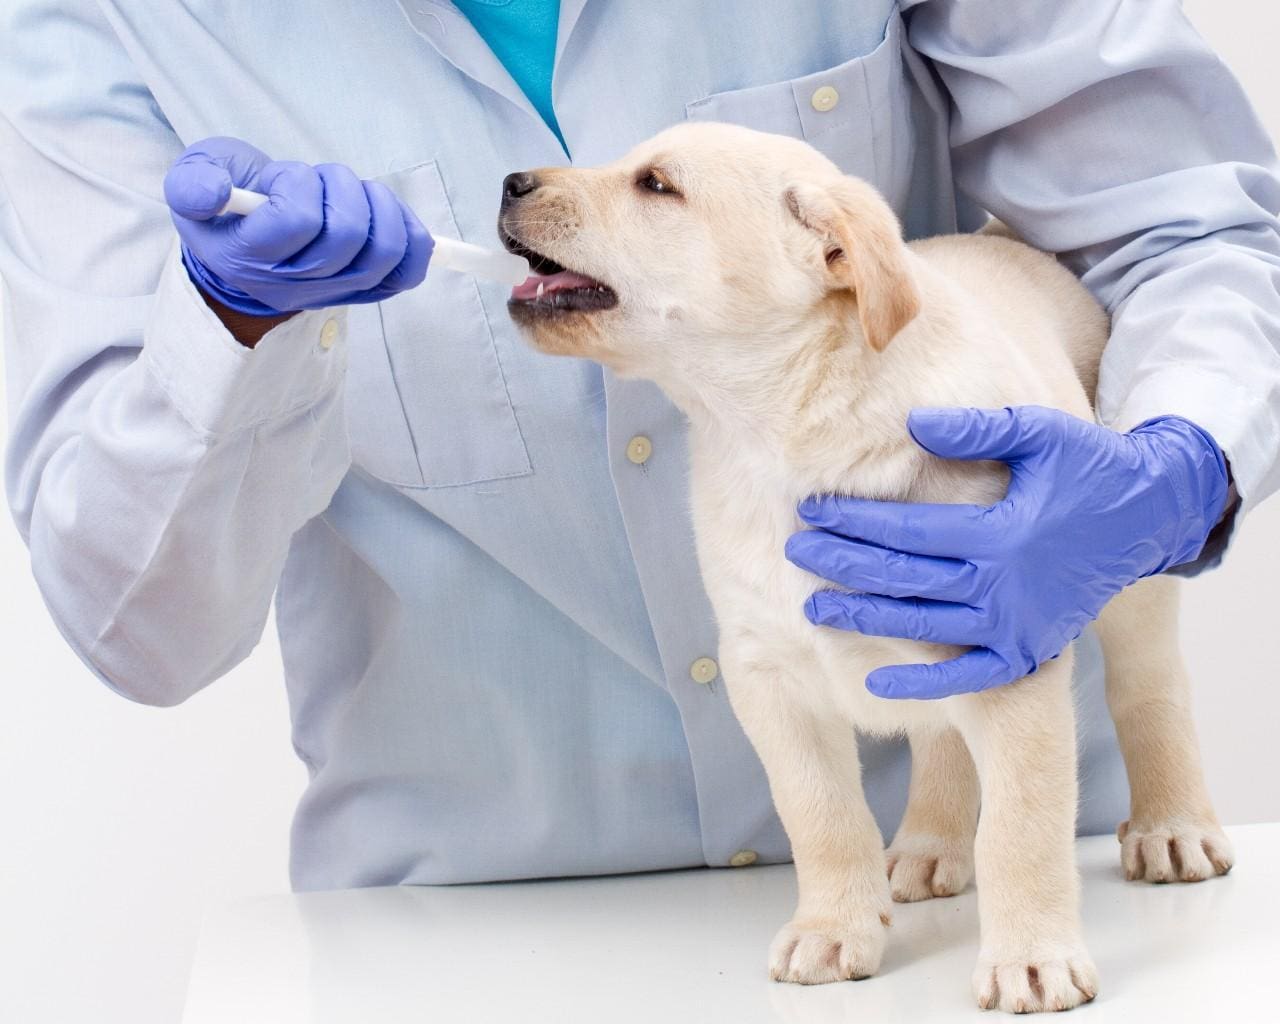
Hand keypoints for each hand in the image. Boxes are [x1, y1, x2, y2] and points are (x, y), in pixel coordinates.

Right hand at [164, 137, 431, 315]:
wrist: (247, 244)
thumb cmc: (226, 205)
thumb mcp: (193, 180)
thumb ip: (193, 183)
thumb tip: (214, 193)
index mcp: (249, 257)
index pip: (297, 220)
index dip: (299, 184)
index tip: (283, 178)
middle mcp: (294, 285)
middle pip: (349, 234)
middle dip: (343, 188)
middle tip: (323, 179)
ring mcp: (335, 291)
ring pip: (385, 250)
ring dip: (380, 205)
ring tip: (355, 192)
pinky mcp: (367, 289)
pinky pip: (408, 271)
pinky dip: (413, 236)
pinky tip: (392, 214)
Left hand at [784, 406, 1227, 698]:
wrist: (1149, 517)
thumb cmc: (1087, 466)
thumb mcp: (1040, 433)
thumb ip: (976, 429)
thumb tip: (911, 423)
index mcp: (1002, 531)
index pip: (908, 531)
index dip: (855, 521)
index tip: (812, 509)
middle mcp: (1004, 585)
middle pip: (904, 579)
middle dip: (843, 566)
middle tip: (796, 553)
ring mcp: (1015, 624)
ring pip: (923, 629)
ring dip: (864, 619)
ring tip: (813, 608)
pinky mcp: (1028, 650)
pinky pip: (969, 677)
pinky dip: (923, 685)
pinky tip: (875, 683)